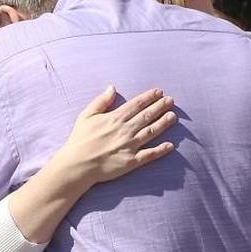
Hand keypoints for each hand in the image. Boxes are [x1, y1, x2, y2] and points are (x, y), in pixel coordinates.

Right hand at [52, 86, 176, 185]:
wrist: (77, 164)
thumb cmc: (80, 139)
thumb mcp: (86, 116)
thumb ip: (101, 101)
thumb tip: (112, 87)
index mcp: (115, 118)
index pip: (136, 105)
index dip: (149, 97)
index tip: (159, 92)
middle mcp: (125, 130)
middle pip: (147, 116)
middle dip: (160, 107)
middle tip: (171, 100)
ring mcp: (130, 146)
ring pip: (151, 132)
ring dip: (163, 123)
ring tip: (173, 116)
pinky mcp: (131, 161)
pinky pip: (149, 155)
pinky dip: (160, 150)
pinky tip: (171, 145)